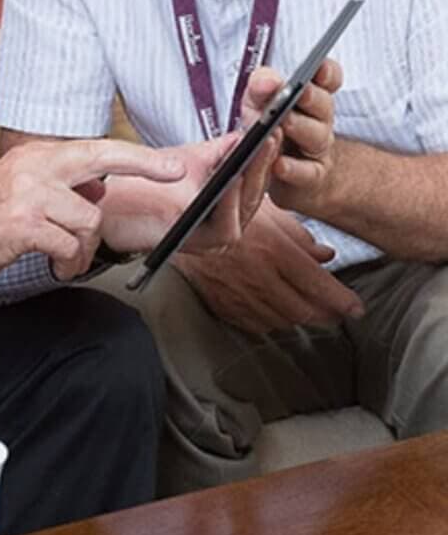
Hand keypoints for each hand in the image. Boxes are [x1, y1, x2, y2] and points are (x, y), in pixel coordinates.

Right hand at [0, 139, 186, 299]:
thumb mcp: (19, 189)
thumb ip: (58, 186)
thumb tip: (97, 190)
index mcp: (36, 155)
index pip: (96, 148)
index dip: (139, 156)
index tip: (173, 164)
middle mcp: (35, 165)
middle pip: (103, 158)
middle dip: (146, 165)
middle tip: (175, 176)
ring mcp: (29, 193)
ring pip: (90, 220)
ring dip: (86, 248)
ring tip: (66, 258)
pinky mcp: (23, 223)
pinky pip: (70, 246)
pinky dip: (70, 264)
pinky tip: (55, 266)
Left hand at [96, 128, 275, 255]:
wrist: (109, 208)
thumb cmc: (142, 185)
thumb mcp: (190, 160)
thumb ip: (221, 150)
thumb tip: (248, 132)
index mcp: (227, 207)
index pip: (255, 179)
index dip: (267, 154)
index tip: (276, 127)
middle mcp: (225, 226)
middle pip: (255, 194)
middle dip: (265, 162)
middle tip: (273, 135)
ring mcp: (213, 239)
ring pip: (245, 210)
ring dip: (252, 179)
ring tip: (259, 150)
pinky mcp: (198, 245)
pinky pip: (225, 226)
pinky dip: (230, 199)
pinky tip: (232, 176)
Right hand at [175, 197, 364, 332]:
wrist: (178, 225)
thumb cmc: (223, 210)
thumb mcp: (266, 212)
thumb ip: (300, 236)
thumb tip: (326, 255)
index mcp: (274, 252)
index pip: (318, 285)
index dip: (342, 300)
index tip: (356, 308)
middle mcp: (260, 278)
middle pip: (305, 310)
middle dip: (326, 315)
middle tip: (337, 313)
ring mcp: (241, 296)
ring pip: (283, 321)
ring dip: (301, 318)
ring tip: (311, 312)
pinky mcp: (226, 306)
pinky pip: (257, 324)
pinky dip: (273, 321)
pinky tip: (278, 312)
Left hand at [252, 57, 341, 215]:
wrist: (284, 176)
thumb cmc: (272, 132)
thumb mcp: (259, 103)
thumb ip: (261, 86)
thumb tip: (268, 80)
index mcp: (311, 97)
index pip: (328, 79)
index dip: (327, 72)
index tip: (318, 65)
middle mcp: (319, 120)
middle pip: (323, 105)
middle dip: (311, 96)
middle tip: (299, 91)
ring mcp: (318, 149)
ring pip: (316, 136)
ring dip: (300, 128)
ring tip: (282, 123)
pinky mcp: (310, 177)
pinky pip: (306, 172)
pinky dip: (293, 168)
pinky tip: (279, 164)